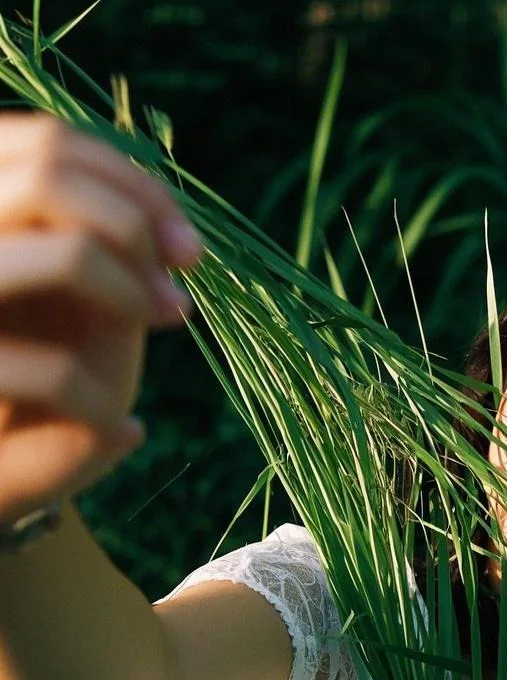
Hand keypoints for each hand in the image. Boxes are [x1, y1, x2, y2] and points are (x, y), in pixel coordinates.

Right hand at [0, 111, 202, 523]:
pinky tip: (117, 429)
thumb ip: (101, 252)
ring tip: (168, 320)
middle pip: (49, 171)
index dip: (133, 182)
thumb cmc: (37, 390)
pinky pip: (46, 370)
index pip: (47, 143)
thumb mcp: (74, 313)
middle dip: (138, 218)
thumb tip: (167, 220)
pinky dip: (98, 400)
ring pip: (65, 250)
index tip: (186, 242)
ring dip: (130, 286)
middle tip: (188, 266)